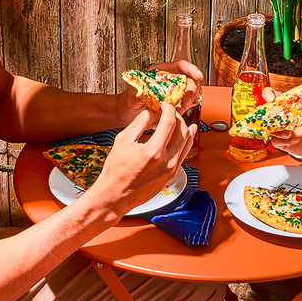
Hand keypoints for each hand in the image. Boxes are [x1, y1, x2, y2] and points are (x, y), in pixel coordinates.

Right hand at [87, 103, 194, 218]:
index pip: (169, 122)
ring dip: (185, 128)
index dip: (169, 109)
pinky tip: (184, 135)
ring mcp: (171, 170)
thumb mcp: (123, 140)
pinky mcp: (171, 176)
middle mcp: (166, 162)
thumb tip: (151, 111)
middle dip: (177, 117)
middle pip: (182, 131)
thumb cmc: (115, 170)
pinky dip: (184, 142)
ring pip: (186, 143)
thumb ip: (140, 123)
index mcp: (153, 151)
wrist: (115, 195)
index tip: (164, 105)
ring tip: (180, 120)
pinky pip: (183, 155)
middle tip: (170, 112)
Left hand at [116, 59, 203, 121]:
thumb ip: (139, 93)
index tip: (198, 75)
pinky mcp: (171, 106)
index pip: (180, 66)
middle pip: (188, 80)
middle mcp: (167, 82)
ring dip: (186, 103)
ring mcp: (170, 94)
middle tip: (184, 102)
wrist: (123, 114)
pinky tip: (173, 116)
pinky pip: (183, 106)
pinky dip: (182, 112)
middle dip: (190, 91)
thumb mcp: (130, 96)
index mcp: (159, 73)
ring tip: (176, 111)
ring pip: (188, 94)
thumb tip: (145, 92)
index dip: (191, 69)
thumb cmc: (125, 102)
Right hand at [266, 91, 301, 156]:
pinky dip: (284, 141)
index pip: (273, 97)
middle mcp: (282, 118)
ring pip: (268, 129)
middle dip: (266, 117)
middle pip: (265, 114)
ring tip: (290, 133)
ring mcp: (281, 130)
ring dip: (278, 131)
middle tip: (273, 120)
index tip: (270, 98)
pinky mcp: (283, 142)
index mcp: (288, 106)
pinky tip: (295, 140)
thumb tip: (289, 107)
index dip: (268, 95)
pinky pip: (275, 141)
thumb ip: (300, 107)